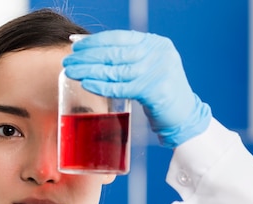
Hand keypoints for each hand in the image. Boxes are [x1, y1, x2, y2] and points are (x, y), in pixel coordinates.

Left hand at [63, 30, 211, 147]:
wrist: (184, 116)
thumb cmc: (160, 94)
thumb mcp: (148, 69)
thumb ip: (128, 60)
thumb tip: (92, 52)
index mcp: (156, 43)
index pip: (120, 37)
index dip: (96, 41)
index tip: (77, 46)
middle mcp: (159, 53)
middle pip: (116, 52)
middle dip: (88, 56)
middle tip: (69, 61)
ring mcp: (158, 71)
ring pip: (116, 69)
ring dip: (90, 71)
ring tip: (72, 72)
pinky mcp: (155, 91)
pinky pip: (121, 87)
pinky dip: (101, 86)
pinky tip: (86, 84)